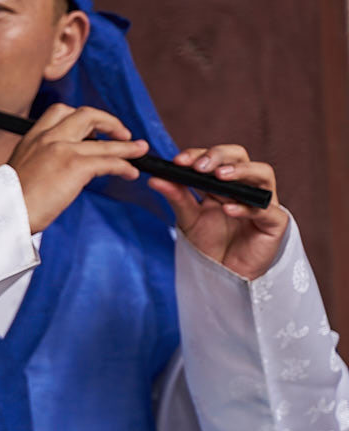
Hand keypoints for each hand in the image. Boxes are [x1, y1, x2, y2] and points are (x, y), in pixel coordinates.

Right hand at [7, 104, 149, 232]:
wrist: (4, 213)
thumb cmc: (10, 201)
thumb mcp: (20, 168)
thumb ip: (39, 159)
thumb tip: (58, 166)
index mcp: (32, 137)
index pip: (61, 111)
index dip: (83, 116)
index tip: (93, 130)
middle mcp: (48, 137)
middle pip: (87, 115)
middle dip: (109, 122)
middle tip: (121, 133)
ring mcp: (62, 149)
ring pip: (104, 141)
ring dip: (127, 146)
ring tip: (140, 151)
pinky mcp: (75, 166)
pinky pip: (109, 161)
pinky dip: (124, 166)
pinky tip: (129, 173)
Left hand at [146, 144, 288, 278]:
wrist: (222, 275)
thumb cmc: (209, 244)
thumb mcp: (188, 219)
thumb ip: (177, 198)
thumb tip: (155, 178)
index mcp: (222, 182)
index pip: (215, 157)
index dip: (198, 155)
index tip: (178, 161)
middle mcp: (244, 187)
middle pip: (240, 156)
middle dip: (219, 156)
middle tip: (199, 166)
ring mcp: (262, 202)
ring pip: (263, 174)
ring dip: (241, 171)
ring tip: (220, 176)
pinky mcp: (274, 222)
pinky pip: (265, 210)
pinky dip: (246, 207)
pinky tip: (228, 209)